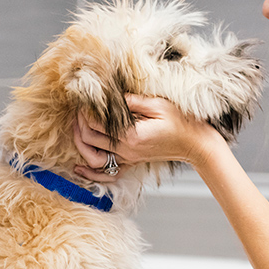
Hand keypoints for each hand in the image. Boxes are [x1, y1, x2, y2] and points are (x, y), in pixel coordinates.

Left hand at [73, 94, 221, 181]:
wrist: (193, 143)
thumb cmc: (180, 122)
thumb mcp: (158, 104)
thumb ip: (132, 101)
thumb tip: (112, 95)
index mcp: (130, 135)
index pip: (96, 125)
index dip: (85, 113)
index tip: (82, 101)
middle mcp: (126, 150)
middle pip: (90, 140)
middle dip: (78, 125)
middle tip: (76, 111)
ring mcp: (128, 159)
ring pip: (93, 157)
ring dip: (80, 145)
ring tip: (75, 130)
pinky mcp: (132, 162)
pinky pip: (107, 173)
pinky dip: (91, 173)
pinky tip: (79, 168)